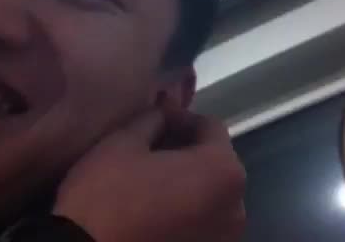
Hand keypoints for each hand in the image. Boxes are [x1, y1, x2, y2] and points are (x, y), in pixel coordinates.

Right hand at [53, 107, 245, 241]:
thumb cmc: (108, 197)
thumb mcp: (124, 142)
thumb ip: (153, 119)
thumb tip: (164, 114)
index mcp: (223, 172)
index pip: (211, 128)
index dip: (182, 118)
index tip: (157, 118)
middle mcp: (236, 207)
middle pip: (214, 161)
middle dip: (186, 147)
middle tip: (153, 144)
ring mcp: (225, 239)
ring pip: (209, 192)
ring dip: (187, 177)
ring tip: (152, 175)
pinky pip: (202, 220)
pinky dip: (185, 206)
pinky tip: (155, 204)